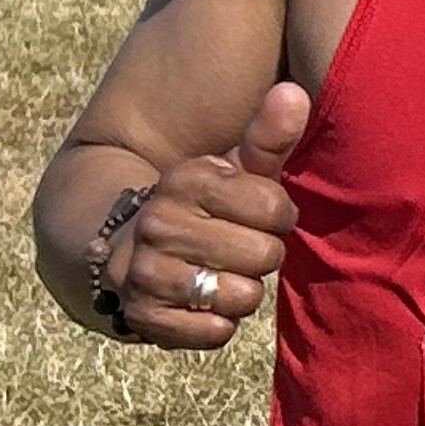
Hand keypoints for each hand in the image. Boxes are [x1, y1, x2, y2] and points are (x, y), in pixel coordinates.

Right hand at [102, 85, 313, 350]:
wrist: (131, 247)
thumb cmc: (208, 205)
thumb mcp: (237, 168)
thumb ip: (269, 134)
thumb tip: (293, 93)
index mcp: (185, 180)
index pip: (274, 207)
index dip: (278, 215)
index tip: (259, 213)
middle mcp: (159, 223)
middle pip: (263, 255)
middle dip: (263, 254)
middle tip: (239, 246)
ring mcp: (143, 271)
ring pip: (241, 295)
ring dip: (243, 290)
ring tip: (221, 272)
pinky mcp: (141, 317)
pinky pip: (215, 332)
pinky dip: (220, 324)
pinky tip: (204, 303)